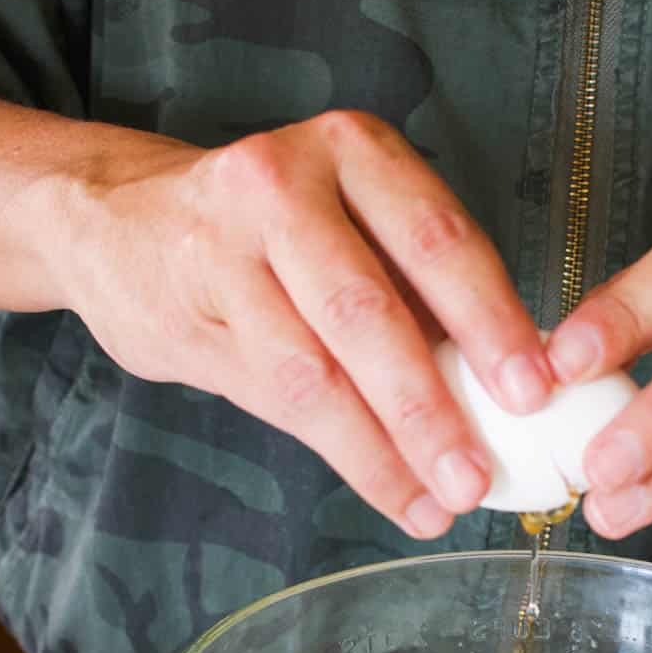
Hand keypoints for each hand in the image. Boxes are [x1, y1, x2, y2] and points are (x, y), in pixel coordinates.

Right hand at [55, 112, 549, 538]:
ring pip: (313, 370)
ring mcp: (221, 250)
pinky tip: (389, 489)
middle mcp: (281, 185)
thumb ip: (422, 290)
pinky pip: (274, 399)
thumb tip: (513, 389)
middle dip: (430, 407)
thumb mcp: (354, 222)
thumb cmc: (271, 231)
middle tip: (477, 476)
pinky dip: (342, 453)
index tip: (534, 392)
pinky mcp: (184, 316)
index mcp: (353, 150)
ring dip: (384, 450)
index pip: (436, 239)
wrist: (117, 223)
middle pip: (367, 310)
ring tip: (437, 502)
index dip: (490, 321)